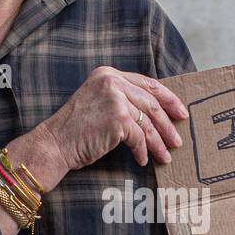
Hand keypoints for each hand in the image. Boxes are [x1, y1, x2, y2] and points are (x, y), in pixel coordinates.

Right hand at [40, 66, 187, 171]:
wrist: (54, 143)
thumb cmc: (76, 130)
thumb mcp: (99, 103)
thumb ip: (122, 99)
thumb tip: (155, 113)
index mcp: (109, 74)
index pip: (148, 84)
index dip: (168, 98)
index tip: (180, 112)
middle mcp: (112, 81)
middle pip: (152, 103)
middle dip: (167, 125)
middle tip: (178, 140)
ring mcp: (115, 98)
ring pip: (148, 123)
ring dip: (158, 142)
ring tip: (165, 156)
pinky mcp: (117, 118)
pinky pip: (139, 137)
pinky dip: (142, 151)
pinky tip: (142, 160)